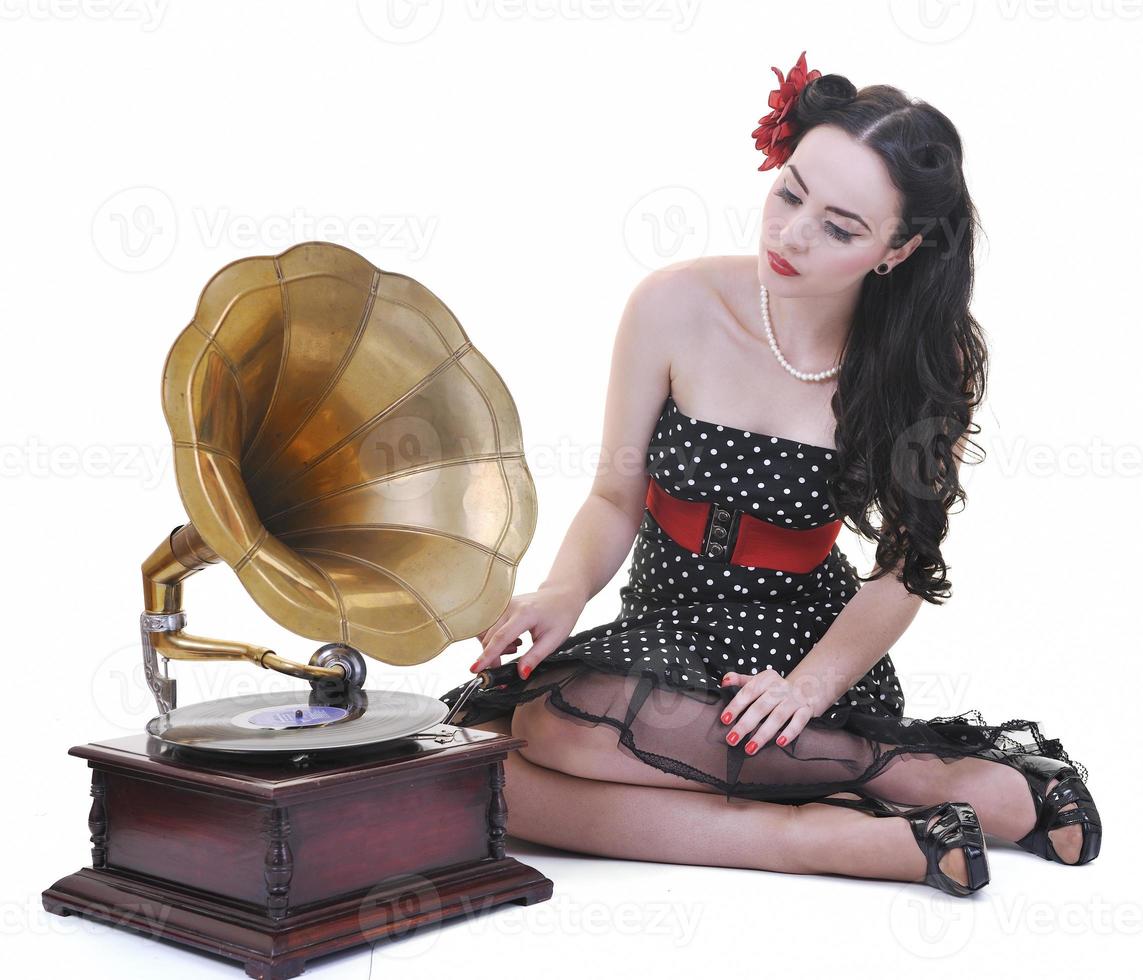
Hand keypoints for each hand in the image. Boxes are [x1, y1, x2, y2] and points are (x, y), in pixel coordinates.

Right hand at [469, 583, 585, 679]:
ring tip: (516, 648)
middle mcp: (510, 607)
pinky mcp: (501, 607)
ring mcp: (504, 605)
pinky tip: (513, 640)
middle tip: (504, 667)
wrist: (562, 595)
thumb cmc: (561, 615)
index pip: (500, 638)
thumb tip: (521, 674)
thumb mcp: (553, 640)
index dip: (488, 655)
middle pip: (489, 637)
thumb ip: (534, 657)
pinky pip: (491, 627)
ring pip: (487, 632)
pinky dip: (497, 639)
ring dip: (496, 647)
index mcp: (524, 614)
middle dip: (492, 657)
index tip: (476, 669)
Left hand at [719, 668, 816, 753]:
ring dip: (762, 734)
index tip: (725, 719)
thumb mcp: (760, 680)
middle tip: (732, 739)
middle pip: (760, 707)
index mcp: (766, 679)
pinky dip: (790, 732)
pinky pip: (799, 722)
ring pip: (777, 717)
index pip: (748, 692)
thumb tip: (724, 681)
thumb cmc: (777, 688)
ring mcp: (794, 699)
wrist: (809, 685)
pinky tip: (780, 743)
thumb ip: (741, 680)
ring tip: (750, 748)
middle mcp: (780, 688)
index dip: (736, 706)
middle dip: (745, 724)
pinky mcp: (807, 710)